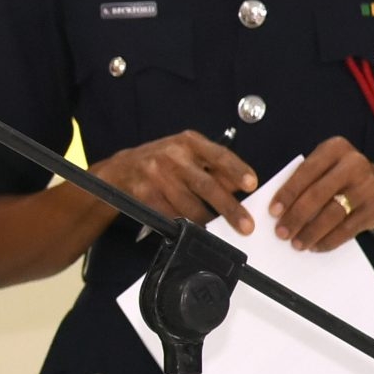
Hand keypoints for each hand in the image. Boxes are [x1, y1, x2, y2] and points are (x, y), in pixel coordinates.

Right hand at [89, 130, 258, 233]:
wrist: (121, 169)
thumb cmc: (162, 160)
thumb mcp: (188, 154)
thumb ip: (214, 166)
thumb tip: (239, 184)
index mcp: (187, 142)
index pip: (218, 155)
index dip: (236, 170)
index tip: (252, 184)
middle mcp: (172, 157)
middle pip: (206, 185)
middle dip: (229, 208)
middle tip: (246, 225)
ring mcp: (156, 176)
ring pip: (189, 205)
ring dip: (208, 221)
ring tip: (222, 230)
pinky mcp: (145, 195)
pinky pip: (171, 214)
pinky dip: (186, 224)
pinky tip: (197, 228)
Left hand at [269, 137, 373, 251]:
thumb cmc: (340, 175)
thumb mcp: (325, 165)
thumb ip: (305, 178)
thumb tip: (280, 209)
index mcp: (336, 148)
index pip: (307, 171)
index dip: (288, 193)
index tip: (273, 212)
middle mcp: (354, 165)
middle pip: (319, 194)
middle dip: (297, 216)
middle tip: (281, 232)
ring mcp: (367, 188)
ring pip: (333, 214)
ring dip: (311, 232)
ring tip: (296, 244)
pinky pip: (348, 229)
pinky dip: (329, 240)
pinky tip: (315, 247)